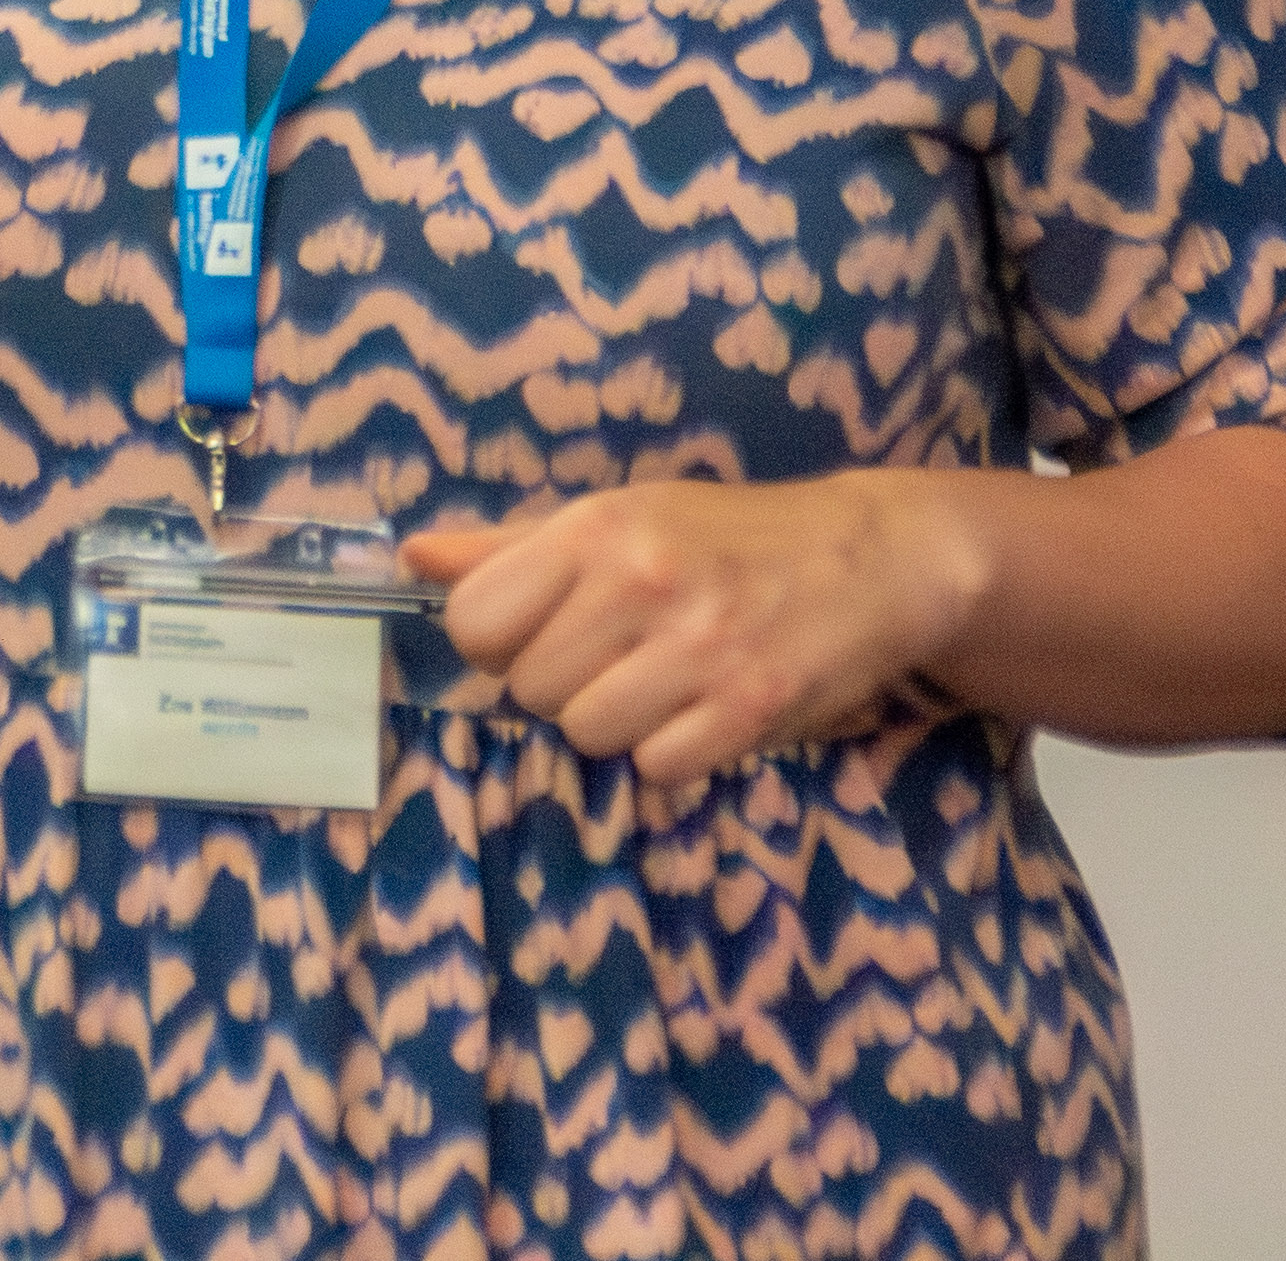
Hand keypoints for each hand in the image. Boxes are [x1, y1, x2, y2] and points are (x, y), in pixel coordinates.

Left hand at [401, 472, 987, 784]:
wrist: (871, 557)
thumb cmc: (725, 538)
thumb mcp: (618, 517)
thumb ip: (511, 548)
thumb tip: (414, 557)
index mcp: (594, 528)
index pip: (475, 623)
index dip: (498, 643)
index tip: (542, 633)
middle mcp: (640, 582)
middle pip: (527, 689)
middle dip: (562, 683)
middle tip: (620, 653)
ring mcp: (698, 647)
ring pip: (587, 733)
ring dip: (617, 722)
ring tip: (664, 680)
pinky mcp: (750, 708)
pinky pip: (656, 768)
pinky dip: (673, 752)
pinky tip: (704, 709)